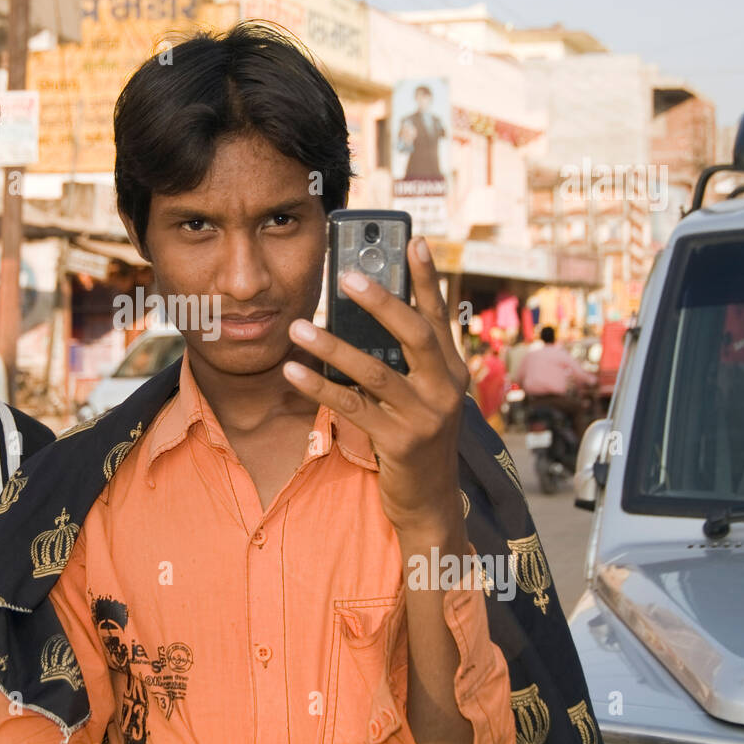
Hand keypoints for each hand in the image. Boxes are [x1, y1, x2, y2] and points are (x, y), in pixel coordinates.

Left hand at [283, 237, 469, 537]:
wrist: (430, 503)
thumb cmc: (415, 441)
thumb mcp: (418, 397)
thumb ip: (401, 362)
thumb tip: (359, 320)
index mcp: (451, 370)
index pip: (438, 314)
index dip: (427, 278)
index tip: (415, 240)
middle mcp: (445, 388)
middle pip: (414, 333)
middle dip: (380, 301)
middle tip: (347, 276)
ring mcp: (424, 416)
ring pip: (374, 370)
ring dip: (331, 346)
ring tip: (297, 326)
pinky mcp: (399, 442)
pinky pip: (351, 406)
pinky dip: (319, 387)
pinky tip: (292, 371)